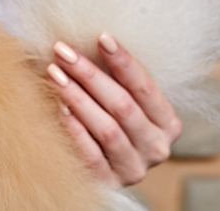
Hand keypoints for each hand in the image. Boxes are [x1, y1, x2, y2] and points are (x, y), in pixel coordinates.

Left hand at [46, 33, 182, 187]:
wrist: (98, 165)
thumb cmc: (105, 116)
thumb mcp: (115, 96)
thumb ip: (108, 74)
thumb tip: (81, 39)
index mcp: (166, 123)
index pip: (145, 87)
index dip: (123, 61)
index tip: (101, 36)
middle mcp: (156, 147)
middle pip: (123, 106)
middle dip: (90, 74)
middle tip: (62, 50)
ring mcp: (134, 168)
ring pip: (107, 129)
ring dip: (77, 97)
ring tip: (53, 73)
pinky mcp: (109, 182)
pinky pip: (90, 154)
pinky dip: (73, 128)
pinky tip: (56, 106)